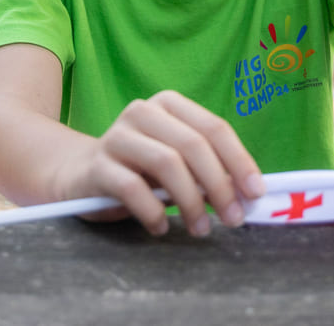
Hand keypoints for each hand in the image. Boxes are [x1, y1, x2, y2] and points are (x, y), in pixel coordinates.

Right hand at [63, 90, 265, 237]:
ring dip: (191, 201)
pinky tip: (161, 226)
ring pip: (166, 163)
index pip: (214, 128)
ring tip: (200, 228)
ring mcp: (116, 136)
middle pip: (193, 145)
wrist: (77, 173)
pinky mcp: (97, 164)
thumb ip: (207, 171)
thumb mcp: (176, 162)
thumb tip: (248, 196)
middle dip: (219, 186)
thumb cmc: (138, 169)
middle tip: (233, 218)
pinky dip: (154, 211)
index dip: (239, 161)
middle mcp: (143, 112)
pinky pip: (132, 187)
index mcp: (168, 105)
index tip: (256, 193)